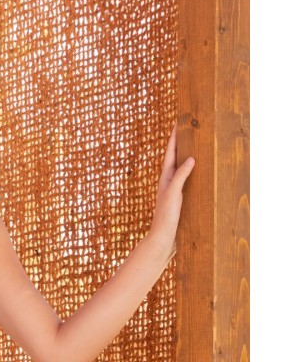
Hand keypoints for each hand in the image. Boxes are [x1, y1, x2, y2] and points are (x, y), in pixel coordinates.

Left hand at [147, 125, 195, 256]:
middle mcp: (168, 182)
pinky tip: (200, 172)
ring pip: (182, 169)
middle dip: (182, 143)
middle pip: (176, 158)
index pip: (170, 153)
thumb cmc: (165, 217)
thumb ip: (181, 176)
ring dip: (188, 156)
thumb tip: (190, 158)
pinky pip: (188, 181)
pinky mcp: (180, 200)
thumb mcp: (173, 193)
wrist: (162, 239)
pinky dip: (193, 173)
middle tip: (189, 129)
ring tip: (197, 145)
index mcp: (165, 178)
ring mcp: (174, 191)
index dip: (175, 138)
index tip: (179, 122)